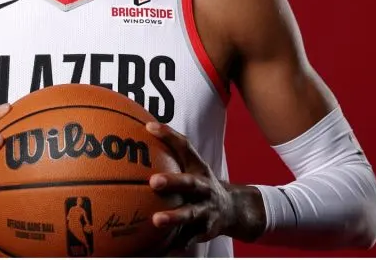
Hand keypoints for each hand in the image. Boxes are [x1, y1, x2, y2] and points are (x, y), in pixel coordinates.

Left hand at [146, 122, 264, 251]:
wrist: (233, 209)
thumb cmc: (200, 182)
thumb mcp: (191, 164)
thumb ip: (170, 148)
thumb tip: (141, 127)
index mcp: (199, 169)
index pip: (185, 147)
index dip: (169, 135)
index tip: (150, 128)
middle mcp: (204, 188)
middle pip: (189, 183)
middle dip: (173, 182)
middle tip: (153, 182)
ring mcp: (207, 211)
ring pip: (190, 215)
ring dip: (174, 217)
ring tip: (156, 221)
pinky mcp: (205, 232)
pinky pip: (187, 240)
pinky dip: (174, 245)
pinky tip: (159, 250)